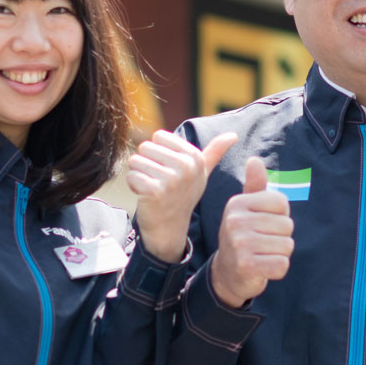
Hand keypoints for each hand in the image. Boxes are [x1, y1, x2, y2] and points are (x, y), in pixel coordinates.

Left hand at [128, 131, 236, 262]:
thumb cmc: (182, 195)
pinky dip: (133, 186)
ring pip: (135, 161)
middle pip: (145, 147)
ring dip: (139, 175)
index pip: (159, 136)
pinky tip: (146, 197)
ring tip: (153, 188)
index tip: (169, 169)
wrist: (170, 229)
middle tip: (159, 181)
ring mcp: (172, 179)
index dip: (158, 153)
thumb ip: (215, 152)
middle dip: (146, 163)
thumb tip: (234, 134)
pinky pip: (131, 176)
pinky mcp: (155, 191)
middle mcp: (186, 166)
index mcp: (195, 157)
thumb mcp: (201, 172)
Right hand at [210, 158, 293, 308]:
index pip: (281, 203)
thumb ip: (254, 186)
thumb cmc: (242, 236)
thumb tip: (255, 160)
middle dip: (280, 237)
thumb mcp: (246, 209)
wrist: (227, 273)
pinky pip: (282, 264)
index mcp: (237, 204)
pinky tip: (262, 268)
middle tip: (261, 243)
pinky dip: (277, 270)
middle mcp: (235, 221)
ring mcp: (240, 244)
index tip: (263, 225)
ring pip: (287, 246)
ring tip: (261, 255)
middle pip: (287, 225)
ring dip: (279, 254)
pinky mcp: (247, 266)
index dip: (279, 216)